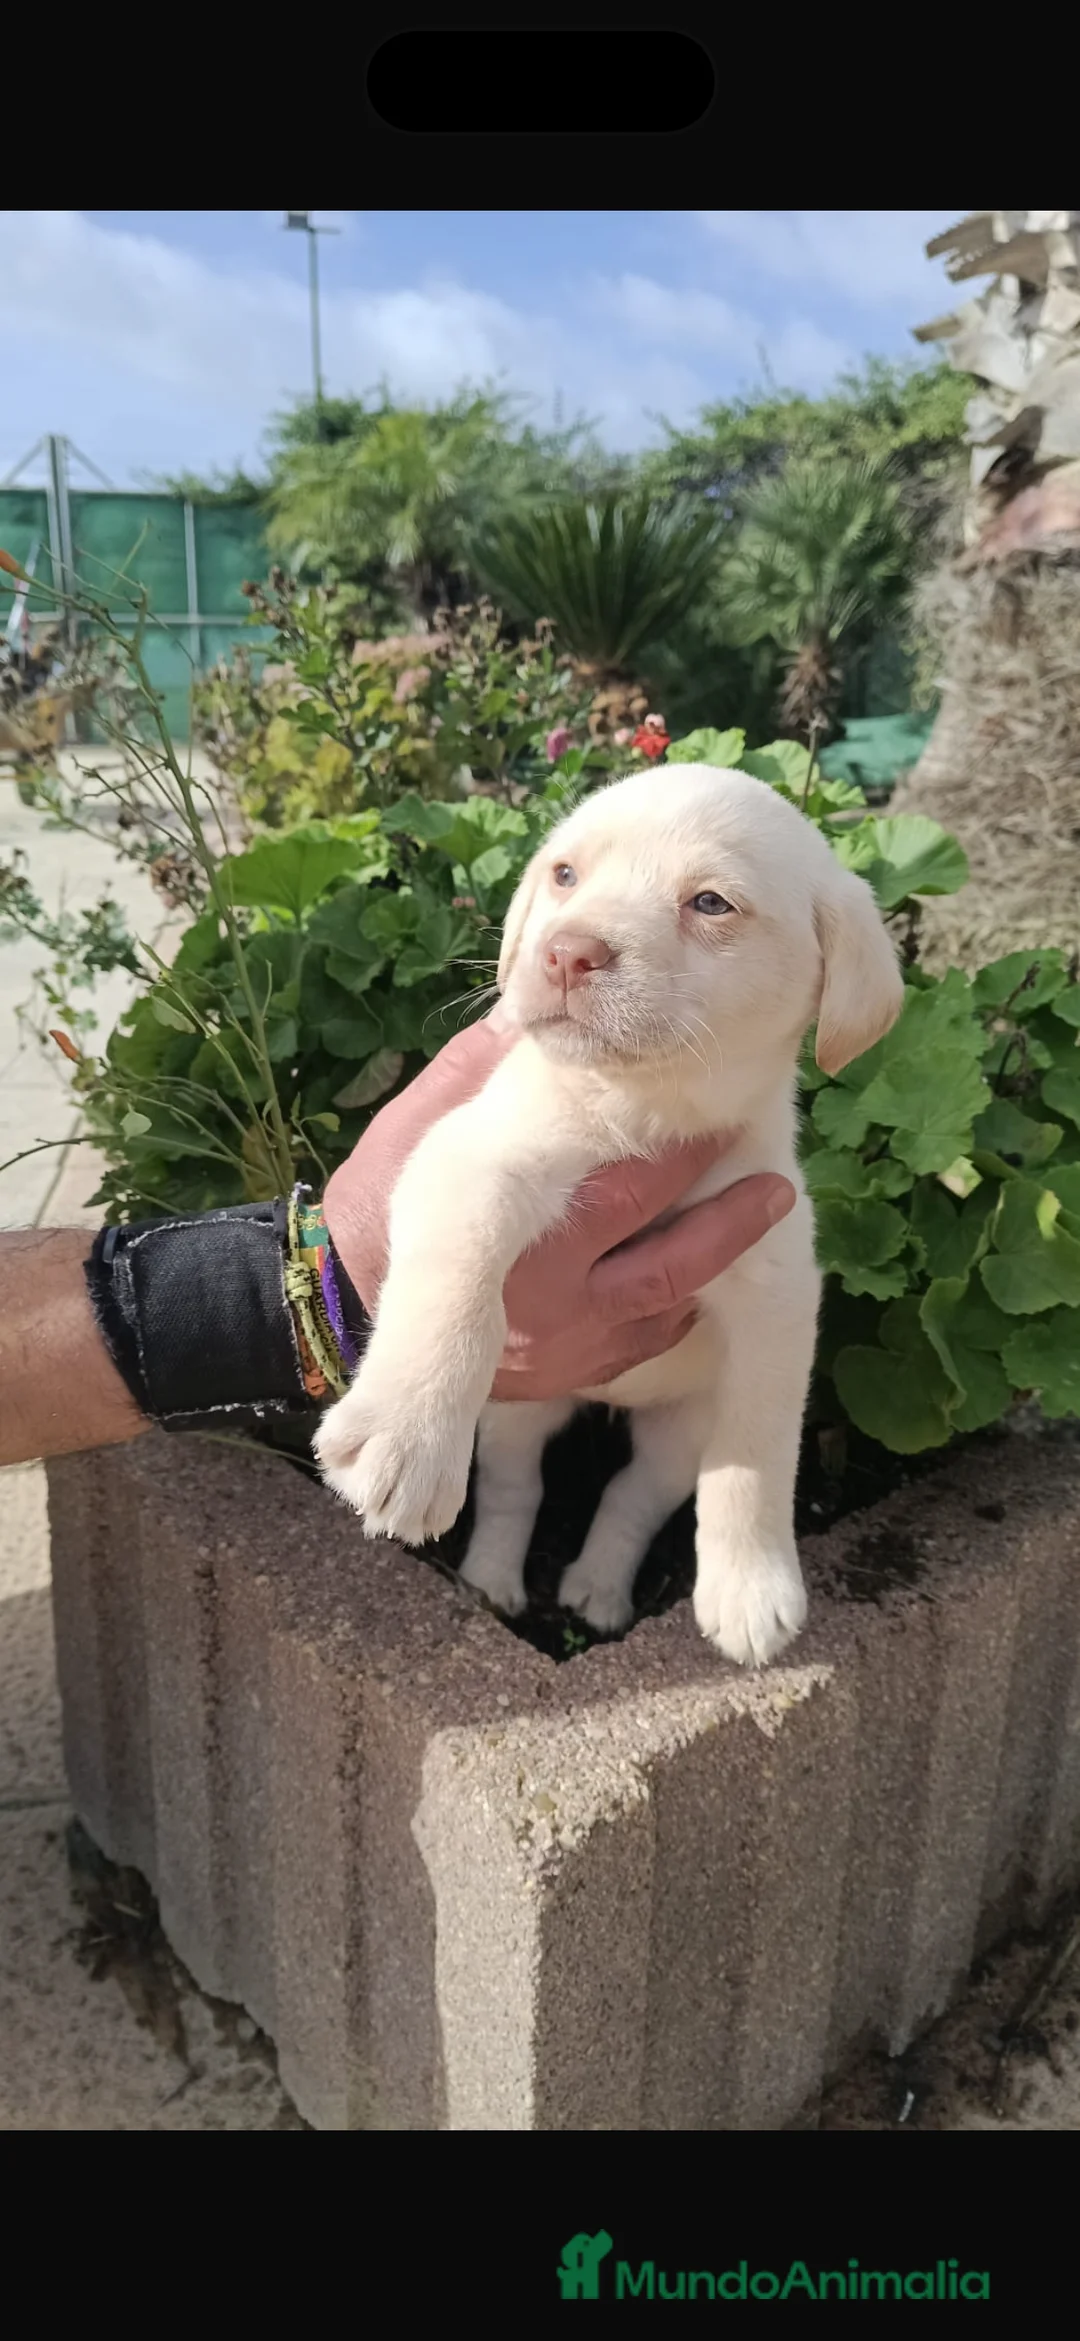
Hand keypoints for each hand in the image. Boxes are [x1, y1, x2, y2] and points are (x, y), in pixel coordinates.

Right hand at [323, 1020, 794, 1403]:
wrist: (335, 1312)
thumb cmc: (378, 1208)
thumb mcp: (417, 1132)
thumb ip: (476, 1074)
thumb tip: (529, 1016)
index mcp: (515, 1239)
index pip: (623, 1193)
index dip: (681, 1157)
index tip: (725, 1108)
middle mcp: (550, 1305)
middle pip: (665, 1257)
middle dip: (725, 1212)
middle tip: (775, 1165)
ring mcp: (564, 1350)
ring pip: (666, 1306)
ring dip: (721, 1258)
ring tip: (770, 1205)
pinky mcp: (567, 1377)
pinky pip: (643, 1346)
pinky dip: (680, 1306)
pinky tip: (708, 1269)